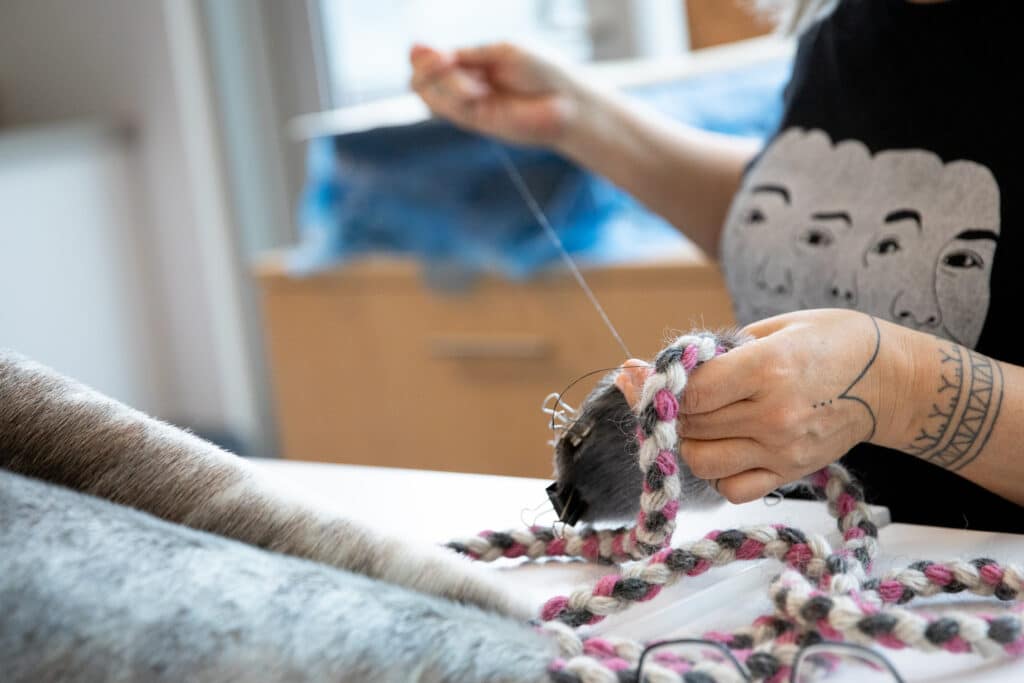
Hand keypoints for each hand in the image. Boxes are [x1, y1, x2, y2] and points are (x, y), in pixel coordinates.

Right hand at [409, 42, 580, 146]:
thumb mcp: (502, 51)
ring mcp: (469, 104)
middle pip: (421, 78)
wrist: (569, 103)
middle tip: (444, 60)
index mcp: (472, 60)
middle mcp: (466, 82)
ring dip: (443, 83)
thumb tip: (423, 50)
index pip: (429, 59)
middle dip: (425, 68)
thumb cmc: (543, 70)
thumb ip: (466, 54)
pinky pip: (446, 110)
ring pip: (429, 95)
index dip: (421, 55)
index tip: (423, 48)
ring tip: (472, 85)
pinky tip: (473, 92)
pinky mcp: (476, 122)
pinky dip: (453, 97)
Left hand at [617, 310, 904, 502]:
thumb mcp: (776, 326)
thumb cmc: (833, 341)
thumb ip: (718, 350)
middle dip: (666, 408)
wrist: (892, 381)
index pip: (691, 391)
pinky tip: (722, 445)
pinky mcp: (791, 473)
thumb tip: (658, 367)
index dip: (657, 385)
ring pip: (701, 461)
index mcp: (768, 368)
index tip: (636, 373)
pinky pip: (732, 488)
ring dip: (687, 441)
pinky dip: (716, 471)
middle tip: (659, 391)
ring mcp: (782, 450)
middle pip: (690, 425)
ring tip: (695, 418)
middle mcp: (773, 415)